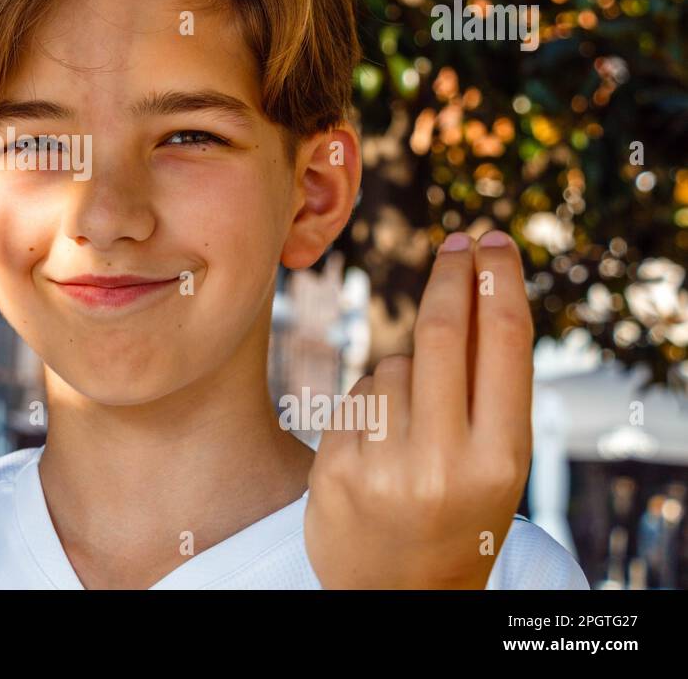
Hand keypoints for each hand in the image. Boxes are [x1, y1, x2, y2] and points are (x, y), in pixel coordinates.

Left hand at [303, 230, 533, 587]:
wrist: (397, 593)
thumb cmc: (457, 511)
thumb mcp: (495, 465)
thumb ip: (488, 393)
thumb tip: (475, 285)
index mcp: (501, 461)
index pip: (501, 346)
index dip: (497, 283)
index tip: (494, 241)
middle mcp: (444, 463)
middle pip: (441, 335)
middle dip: (451, 278)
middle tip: (459, 243)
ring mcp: (384, 466)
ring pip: (393, 364)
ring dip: (405, 371)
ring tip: (415, 429)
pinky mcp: (334, 468)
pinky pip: (356, 396)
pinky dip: (370, 402)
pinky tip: (378, 444)